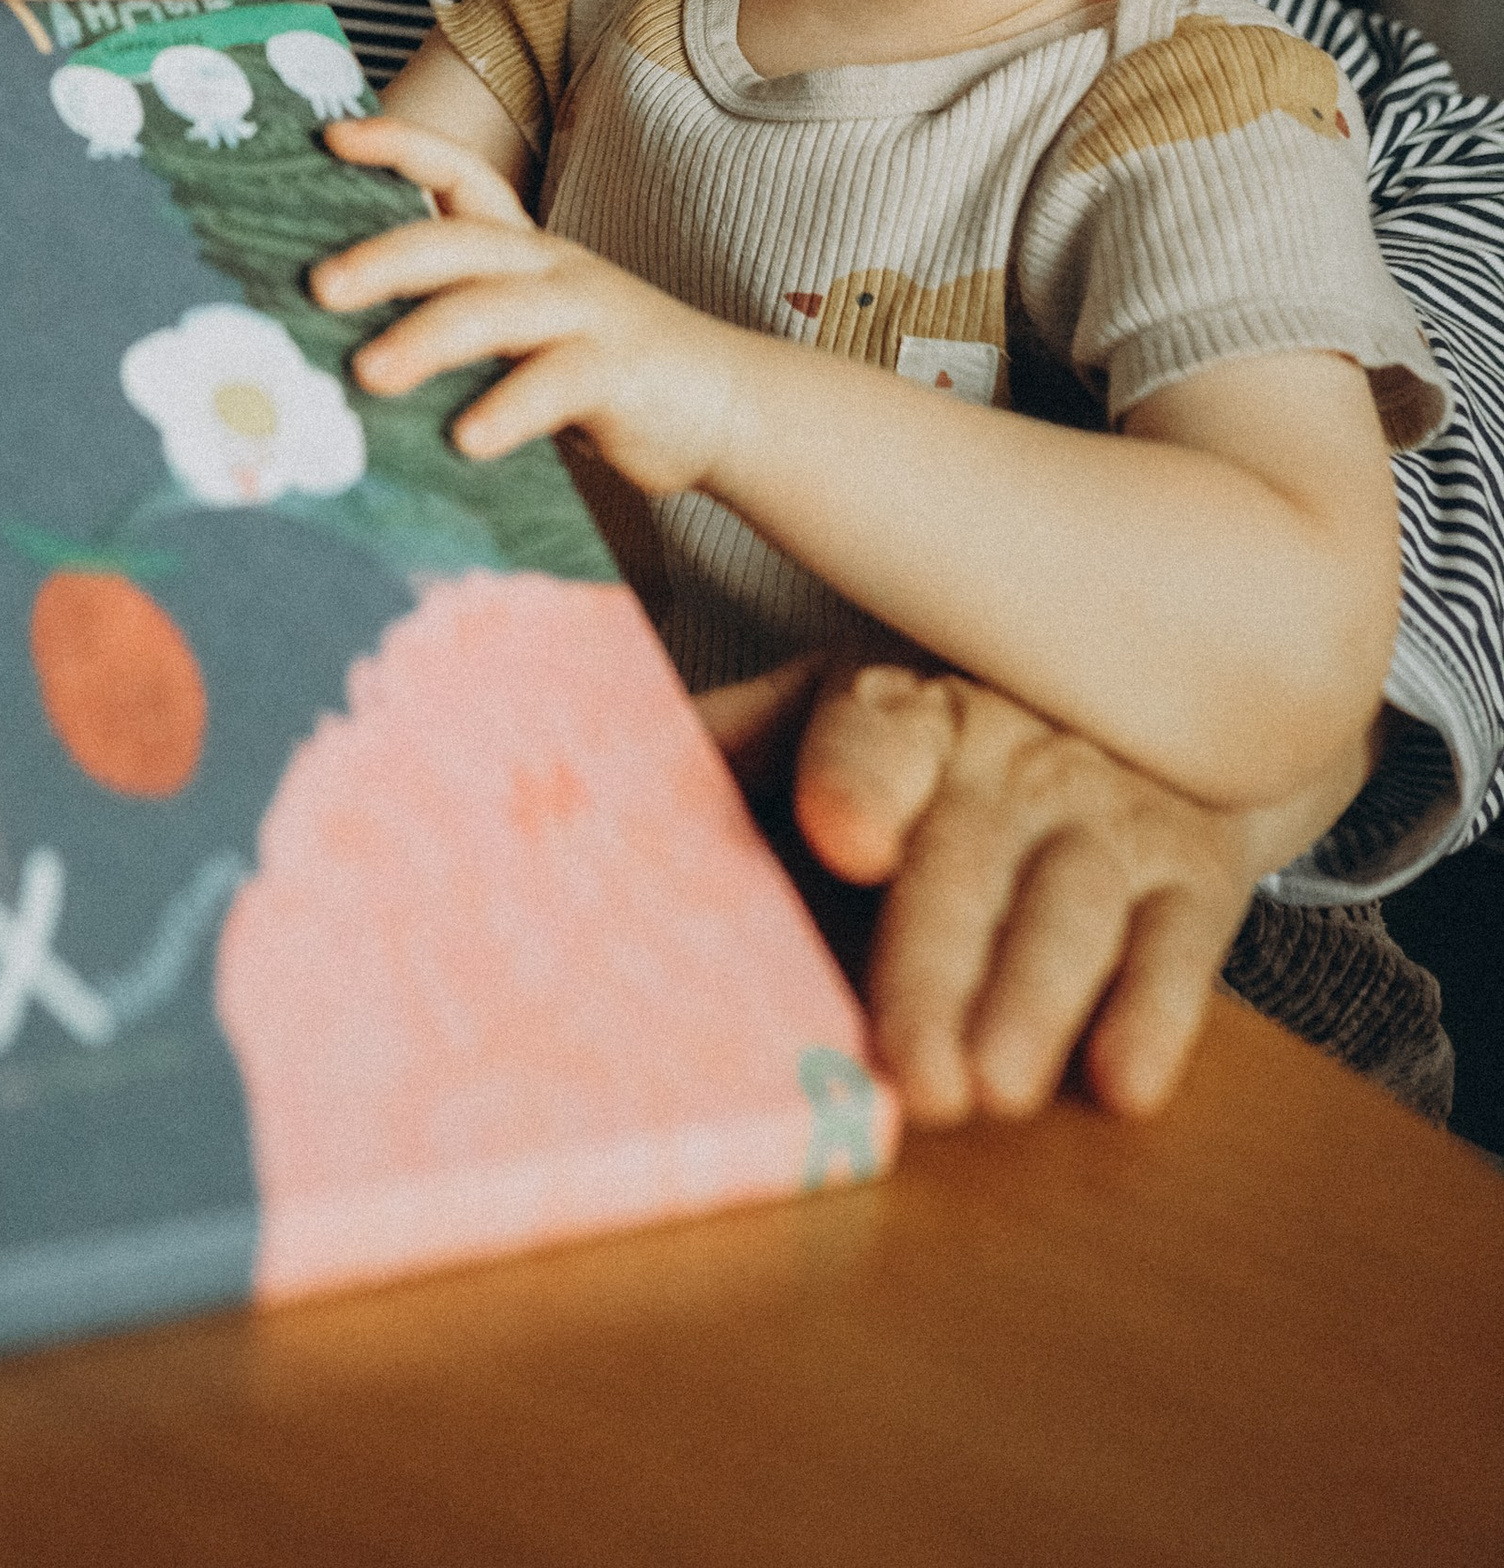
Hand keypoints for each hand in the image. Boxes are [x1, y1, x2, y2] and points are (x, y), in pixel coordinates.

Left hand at [314, 114, 744, 487]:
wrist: (725, 404)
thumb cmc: (602, 372)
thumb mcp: (525, 333)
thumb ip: (457, 326)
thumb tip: (341, 346)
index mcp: (522, 247)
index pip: (459, 174)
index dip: (399, 147)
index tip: (329, 136)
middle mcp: (550, 264)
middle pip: (459, 241)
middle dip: (384, 257)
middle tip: (319, 286)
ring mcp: (586, 312)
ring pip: (496, 309)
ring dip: (427, 339)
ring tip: (366, 374)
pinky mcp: (617, 371)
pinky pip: (554, 384)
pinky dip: (507, 410)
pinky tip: (466, 441)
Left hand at [753, 650, 1315, 1122]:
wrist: (1143, 694)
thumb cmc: (949, 738)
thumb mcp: (838, 711)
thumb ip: (740, 746)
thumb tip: (589, 762)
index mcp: (905, 710)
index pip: (874, 737)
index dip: (858, 782)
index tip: (843, 839)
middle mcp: (1010, 751)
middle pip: (965, 857)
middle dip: (939, 966)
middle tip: (915, 1076)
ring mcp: (1109, 809)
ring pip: (1072, 904)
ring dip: (1036, 1000)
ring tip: (998, 1090)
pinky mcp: (1194, 872)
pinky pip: (1182, 941)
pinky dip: (1159, 1013)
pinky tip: (1125, 1082)